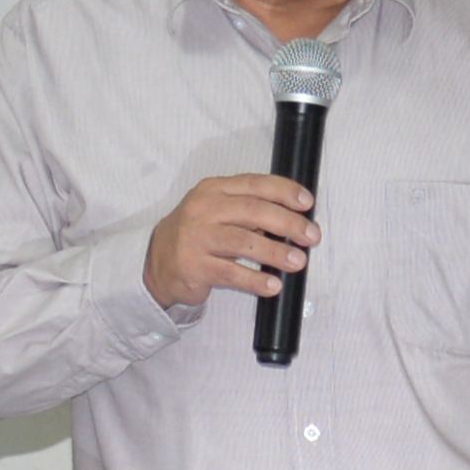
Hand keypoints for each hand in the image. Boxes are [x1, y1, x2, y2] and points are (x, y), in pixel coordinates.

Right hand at [142, 173, 320, 310]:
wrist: (158, 262)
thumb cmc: (199, 235)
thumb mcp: (218, 211)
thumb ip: (249, 210)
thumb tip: (294, 219)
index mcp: (214, 189)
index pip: (254, 184)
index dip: (284, 192)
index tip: (307, 203)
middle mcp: (203, 209)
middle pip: (252, 211)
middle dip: (287, 223)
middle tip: (311, 236)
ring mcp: (196, 238)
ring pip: (243, 241)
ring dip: (275, 252)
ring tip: (298, 262)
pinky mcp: (194, 266)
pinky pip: (230, 273)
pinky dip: (255, 280)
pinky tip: (272, 285)